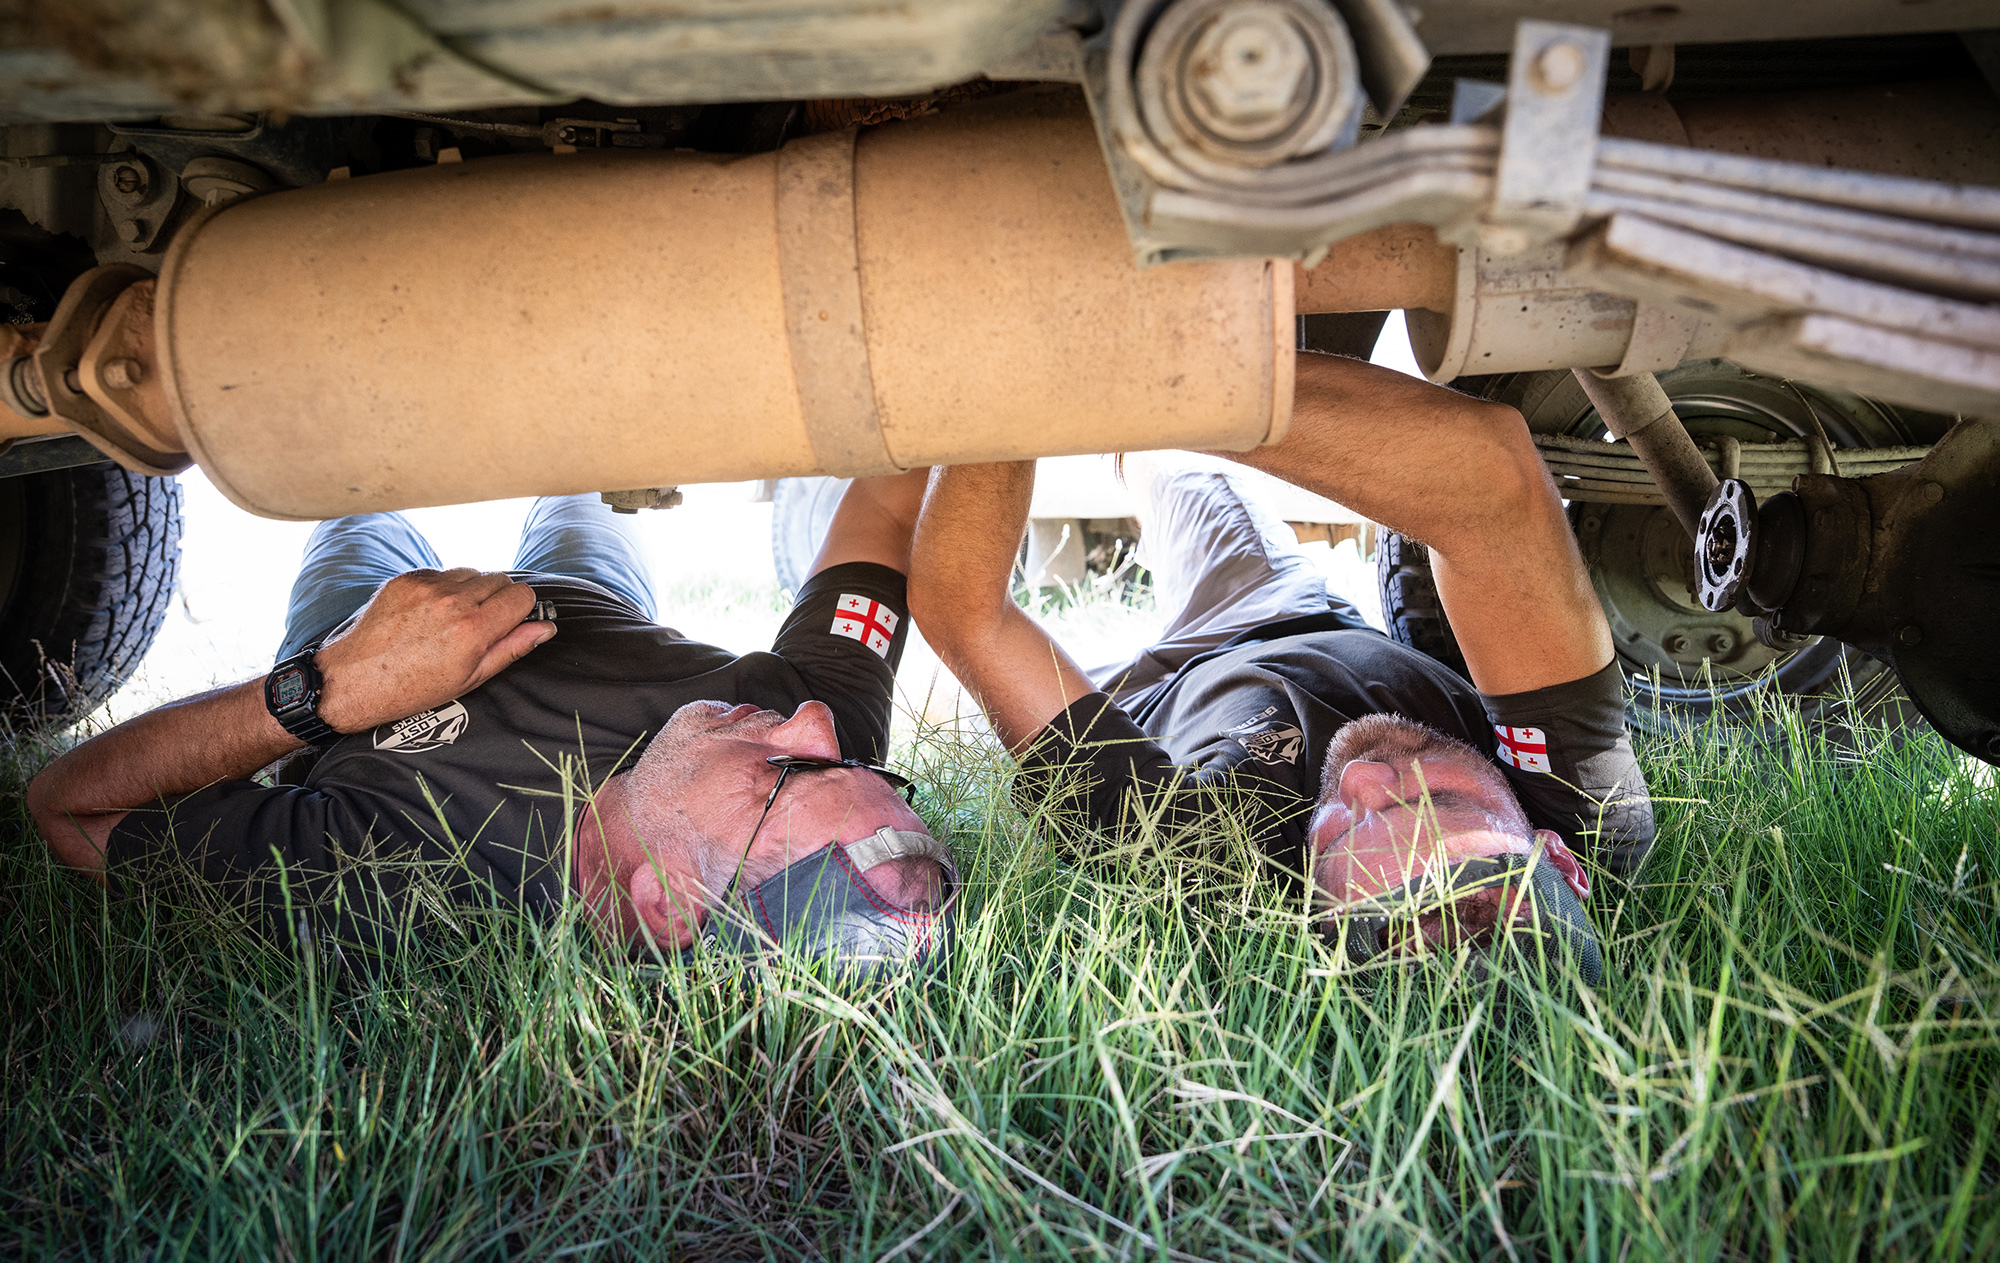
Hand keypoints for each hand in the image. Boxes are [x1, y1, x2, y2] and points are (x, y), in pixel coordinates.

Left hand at [312, 569, 553, 732]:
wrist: (352, 680)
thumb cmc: (412, 688)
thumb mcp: (470, 678)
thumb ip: (511, 648)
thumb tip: (545, 628)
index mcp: (473, 630)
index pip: (522, 595)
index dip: (521, 610)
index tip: (510, 623)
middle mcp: (452, 601)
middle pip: (500, 579)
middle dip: (498, 599)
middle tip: (481, 625)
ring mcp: (427, 586)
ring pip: (472, 572)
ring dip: (472, 590)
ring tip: (452, 619)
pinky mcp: (406, 578)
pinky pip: (442, 573)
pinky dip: (444, 588)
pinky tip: (430, 613)